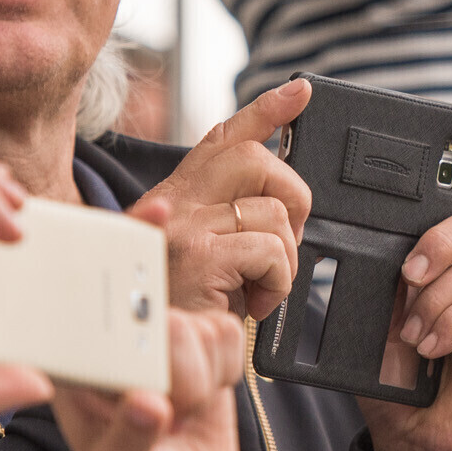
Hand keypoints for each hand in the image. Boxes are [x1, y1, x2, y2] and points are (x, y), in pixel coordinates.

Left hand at [55, 308, 246, 450]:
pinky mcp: (200, 344)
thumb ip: (129, 442)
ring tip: (185, 410)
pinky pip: (229, 334)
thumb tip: (147, 403)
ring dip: (206, 378)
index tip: (148, 408)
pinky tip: (206, 396)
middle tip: (169, 415)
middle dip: (182, 378)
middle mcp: (119, 346)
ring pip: (205, 329)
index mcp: (82, 369)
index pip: (112, 334)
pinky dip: (227, 370)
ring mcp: (163, 341)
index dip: (143, 368)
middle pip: (170, 324)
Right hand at [133, 78, 311, 320]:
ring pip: (275, 211)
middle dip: (294, 195)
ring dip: (286, 258)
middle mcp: (175, 202)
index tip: (302, 91)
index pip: (223, 139)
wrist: (149, 359)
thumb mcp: (204, 261)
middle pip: (258, 159)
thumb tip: (286, 207)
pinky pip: (271, 250)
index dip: (267, 110)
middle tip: (286, 242)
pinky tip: (256, 305)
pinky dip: (279, 282)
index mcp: (178, 198)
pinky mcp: (199, 257)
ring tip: (259, 288)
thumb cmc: (181, 315)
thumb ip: (230, 226)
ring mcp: (185, 226)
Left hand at [365, 104, 451, 450]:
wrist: (416, 439)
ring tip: (412, 333)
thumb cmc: (392, 374)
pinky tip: (433, 345)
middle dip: (438, 240)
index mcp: (447, 255)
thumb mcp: (372, 314)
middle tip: (405, 274)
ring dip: (436, 295)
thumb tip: (366, 246)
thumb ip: (377, 275)